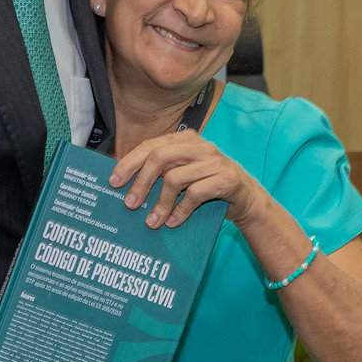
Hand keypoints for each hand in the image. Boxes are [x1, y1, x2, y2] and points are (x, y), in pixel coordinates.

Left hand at [109, 133, 262, 229]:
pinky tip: (173, 222)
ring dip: (160, 204)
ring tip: (152, 222)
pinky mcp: (227, 179)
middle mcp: (199, 146)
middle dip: (141, 182)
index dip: (129, 163)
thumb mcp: (184, 174)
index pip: (150, 146)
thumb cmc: (207, 186)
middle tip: (130, 204)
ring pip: (175, 178)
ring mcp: (214, 161)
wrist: (246, 198)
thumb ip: (161, 172)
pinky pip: (195, 194)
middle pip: (159, 157)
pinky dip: (180, 211)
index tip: (114, 181)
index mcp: (185, 139)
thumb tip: (124, 184)